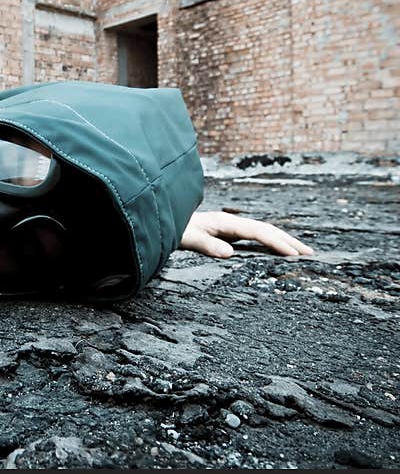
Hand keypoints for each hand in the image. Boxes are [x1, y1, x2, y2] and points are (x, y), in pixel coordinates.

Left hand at [180, 211, 313, 258]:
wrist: (163, 218)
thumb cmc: (173, 229)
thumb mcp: (186, 238)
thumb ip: (206, 245)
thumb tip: (229, 253)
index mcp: (225, 222)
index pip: (258, 232)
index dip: (277, 243)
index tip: (294, 255)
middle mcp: (231, 222)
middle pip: (266, 229)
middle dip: (288, 241)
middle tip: (310, 255)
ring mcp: (230, 226)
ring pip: (262, 232)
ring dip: (282, 241)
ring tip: (301, 253)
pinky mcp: (227, 232)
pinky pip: (254, 237)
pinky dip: (269, 243)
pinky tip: (276, 251)